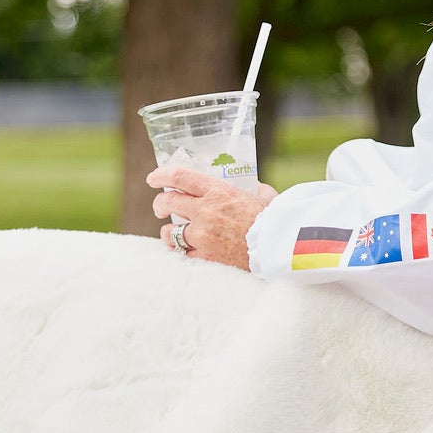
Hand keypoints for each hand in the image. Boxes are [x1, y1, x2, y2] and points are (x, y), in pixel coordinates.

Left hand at [148, 165, 277, 269]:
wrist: (278, 248)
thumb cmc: (275, 220)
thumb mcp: (264, 196)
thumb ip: (255, 190)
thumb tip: (255, 188)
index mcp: (217, 191)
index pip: (179, 177)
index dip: (160, 175)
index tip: (153, 178)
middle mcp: (205, 212)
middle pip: (167, 202)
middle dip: (159, 204)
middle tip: (160, 207)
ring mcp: (202, 236)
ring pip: (169, 233)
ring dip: (167, 232)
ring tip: (170, 233)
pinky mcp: (206, 257)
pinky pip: (182, 254)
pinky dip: (181, 251)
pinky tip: (183, 250)